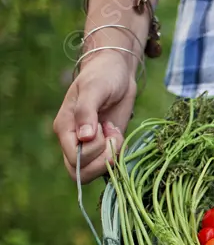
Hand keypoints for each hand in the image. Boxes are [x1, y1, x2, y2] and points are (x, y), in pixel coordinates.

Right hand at [53, 49, 137, 182]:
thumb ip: (86, 111)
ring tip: (115, 133)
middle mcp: (74, 140)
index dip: (92, 151)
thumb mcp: (94, 89)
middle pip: (82, 171)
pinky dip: (118, 156)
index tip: (103, 127)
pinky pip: (108, 165)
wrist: (117, 73)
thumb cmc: (103, 76)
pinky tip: (119, 136)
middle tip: (112, 134)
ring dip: (111, 157)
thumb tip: (84, 137)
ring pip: (94, 172)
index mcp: (64, 128)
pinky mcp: (106, 146)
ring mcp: (89, 146)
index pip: (73, 159)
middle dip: (103, 159)